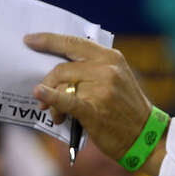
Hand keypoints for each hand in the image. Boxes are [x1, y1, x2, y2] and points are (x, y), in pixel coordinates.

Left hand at [23, 34, 162, 172]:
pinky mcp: (95, 110)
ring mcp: (102, 90)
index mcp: (112, 58)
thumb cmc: (126, 108)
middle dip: (48, 82)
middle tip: (40, 95)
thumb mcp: (117, 78)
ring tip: (56, 114)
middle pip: (62, 68)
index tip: (30, 39)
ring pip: (62, 87)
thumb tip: (57, 68)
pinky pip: (66, 100)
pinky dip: (51, 97)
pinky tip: (40, 94)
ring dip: (52, 102)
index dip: (48, 40)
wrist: (144, 136)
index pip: (73, 43)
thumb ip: (93, 67)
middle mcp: (108, 70)